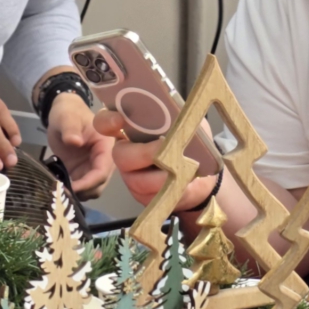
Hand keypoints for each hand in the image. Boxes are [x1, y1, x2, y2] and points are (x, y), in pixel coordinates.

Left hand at [45, 93, 113, 194]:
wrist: (63, 114)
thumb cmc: (68, 113)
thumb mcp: (67, 117)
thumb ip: (70, 128)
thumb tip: (75, 141)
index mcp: (106, 146)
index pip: (103, 171)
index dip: (89, 182)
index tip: (72, 188)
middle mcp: (103, 160)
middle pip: (99, 185)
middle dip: (83, 192)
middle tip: (62, 193)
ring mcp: (92, 168)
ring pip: (90, 190)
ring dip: (77, 195)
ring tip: (58, 192)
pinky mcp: (81, 173)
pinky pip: (80, 188)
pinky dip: (70, 191)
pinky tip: (57, 189)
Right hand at [95, 110, 219, 211]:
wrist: (203, 171)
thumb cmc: (190, 140)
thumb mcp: (187, 121)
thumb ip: (176, 114)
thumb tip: (174, 110)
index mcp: (131, 128)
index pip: (106, 122)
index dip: (107, 121)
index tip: (119, 120)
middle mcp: (126, 151)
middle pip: (121, 155)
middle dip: (144, 154)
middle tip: (165, 149)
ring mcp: (132, 176)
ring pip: (139, 181)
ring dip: (163, 176)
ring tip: (183, 169)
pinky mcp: (144, 196)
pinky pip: (153, 197)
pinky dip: (172, 189)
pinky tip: (185, 182)